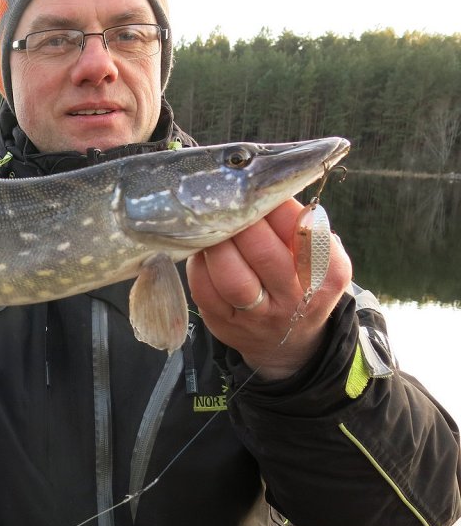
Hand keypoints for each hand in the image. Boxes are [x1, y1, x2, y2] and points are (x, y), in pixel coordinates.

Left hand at [186, 199, 351, 380]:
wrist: (289, 341)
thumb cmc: (300, 280)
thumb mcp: (318, 256)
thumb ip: (299, 224)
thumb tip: (261, 185)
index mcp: (327, 271)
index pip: (300, 230)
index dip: (271, 205)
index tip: (253, 187)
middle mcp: (296, 296)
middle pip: (263, 253)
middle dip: (239, 222)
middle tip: (225, 202)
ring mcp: (259, 315)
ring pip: (231, 278)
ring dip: (215, 245)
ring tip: (209, 224)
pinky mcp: (226, 324)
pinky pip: (205, 291)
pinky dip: (198, 265)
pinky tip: (200, 250)